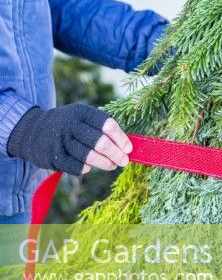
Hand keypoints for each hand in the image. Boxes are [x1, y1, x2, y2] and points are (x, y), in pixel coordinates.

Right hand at [6, 103, 132, 175]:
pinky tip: (91, 167)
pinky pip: (76, 167)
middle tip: (124, 161)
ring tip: (112, 165)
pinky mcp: (53, 156)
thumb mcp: (82, 118)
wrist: (33, 131)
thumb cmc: (69, 126)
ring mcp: (60, 140)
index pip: (107, 124)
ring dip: (105, 163)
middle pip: (100, 142)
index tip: (129, 149)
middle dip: (116, 154)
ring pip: (89, 156)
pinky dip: (87, 168)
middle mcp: (70, 124)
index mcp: (82, 112)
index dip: (121, 138)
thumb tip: (127, 145)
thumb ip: (102, 128)